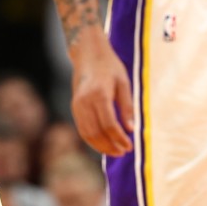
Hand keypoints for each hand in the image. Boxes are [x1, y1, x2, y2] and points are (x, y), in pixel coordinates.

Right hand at [69, 29, 134, 155]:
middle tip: (123, 152)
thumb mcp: (124, 82)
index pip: (109, 125)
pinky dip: (92, 139)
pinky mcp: (74, 106)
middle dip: (110, 146)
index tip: (130, 146)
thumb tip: (131, 129)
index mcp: (99, 94)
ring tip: (115, 151)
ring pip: (87, 133)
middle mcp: (85, 101)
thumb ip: (127, 106)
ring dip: (101, 146)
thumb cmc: (109, 66)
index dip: (120, 138)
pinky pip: (82, 128)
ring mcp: (77, 105)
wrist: (87, 53)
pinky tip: (103, 143)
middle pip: (97, 132)